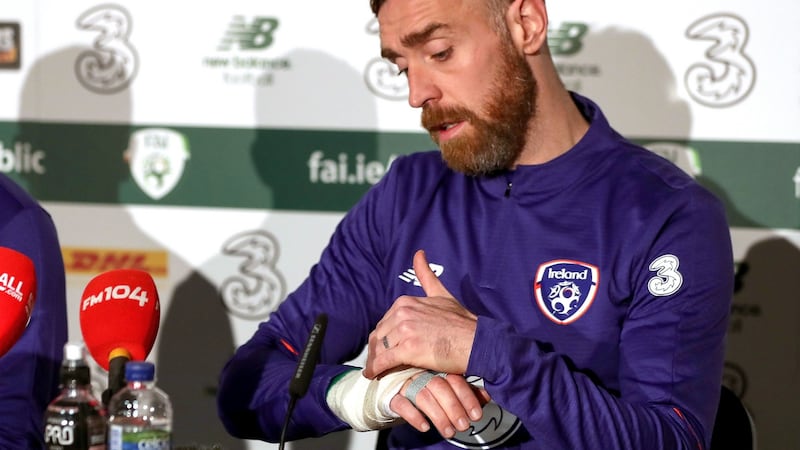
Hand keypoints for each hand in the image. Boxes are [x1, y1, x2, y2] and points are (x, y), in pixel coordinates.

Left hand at [364, 249, 477, 377]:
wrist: (476, 341)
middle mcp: (402, 313)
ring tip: (375, 371)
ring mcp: (404, 331)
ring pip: (379, 349)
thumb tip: (418, 253)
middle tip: (378, 362)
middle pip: (379, 335)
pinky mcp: (408, 349)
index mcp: (405, 302)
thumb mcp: (441, 294)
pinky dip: (375, 370)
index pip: (384, 322)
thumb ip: (426, 276)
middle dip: (377, 349)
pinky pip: (384, 361)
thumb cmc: (462, 322)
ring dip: (375, 361)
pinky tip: (372, 375)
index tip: (386, 346)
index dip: (384, 336)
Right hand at [389, 372, 489, 437]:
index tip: (476, 415)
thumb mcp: (447, 387)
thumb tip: (487, 396)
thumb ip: (466, 390)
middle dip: (453, 408)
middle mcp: (422, 373)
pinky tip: (425, 427)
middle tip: (463, 426)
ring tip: (449, 432)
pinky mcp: (392, 395)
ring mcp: (406, 383)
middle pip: (439, 387)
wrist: (393, 387)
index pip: (454, 379)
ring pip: (423, 396)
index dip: (467, 397)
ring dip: (438, 416)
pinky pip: (401, 404)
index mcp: (438, 368)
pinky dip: (414, 416)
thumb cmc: (425, 386)